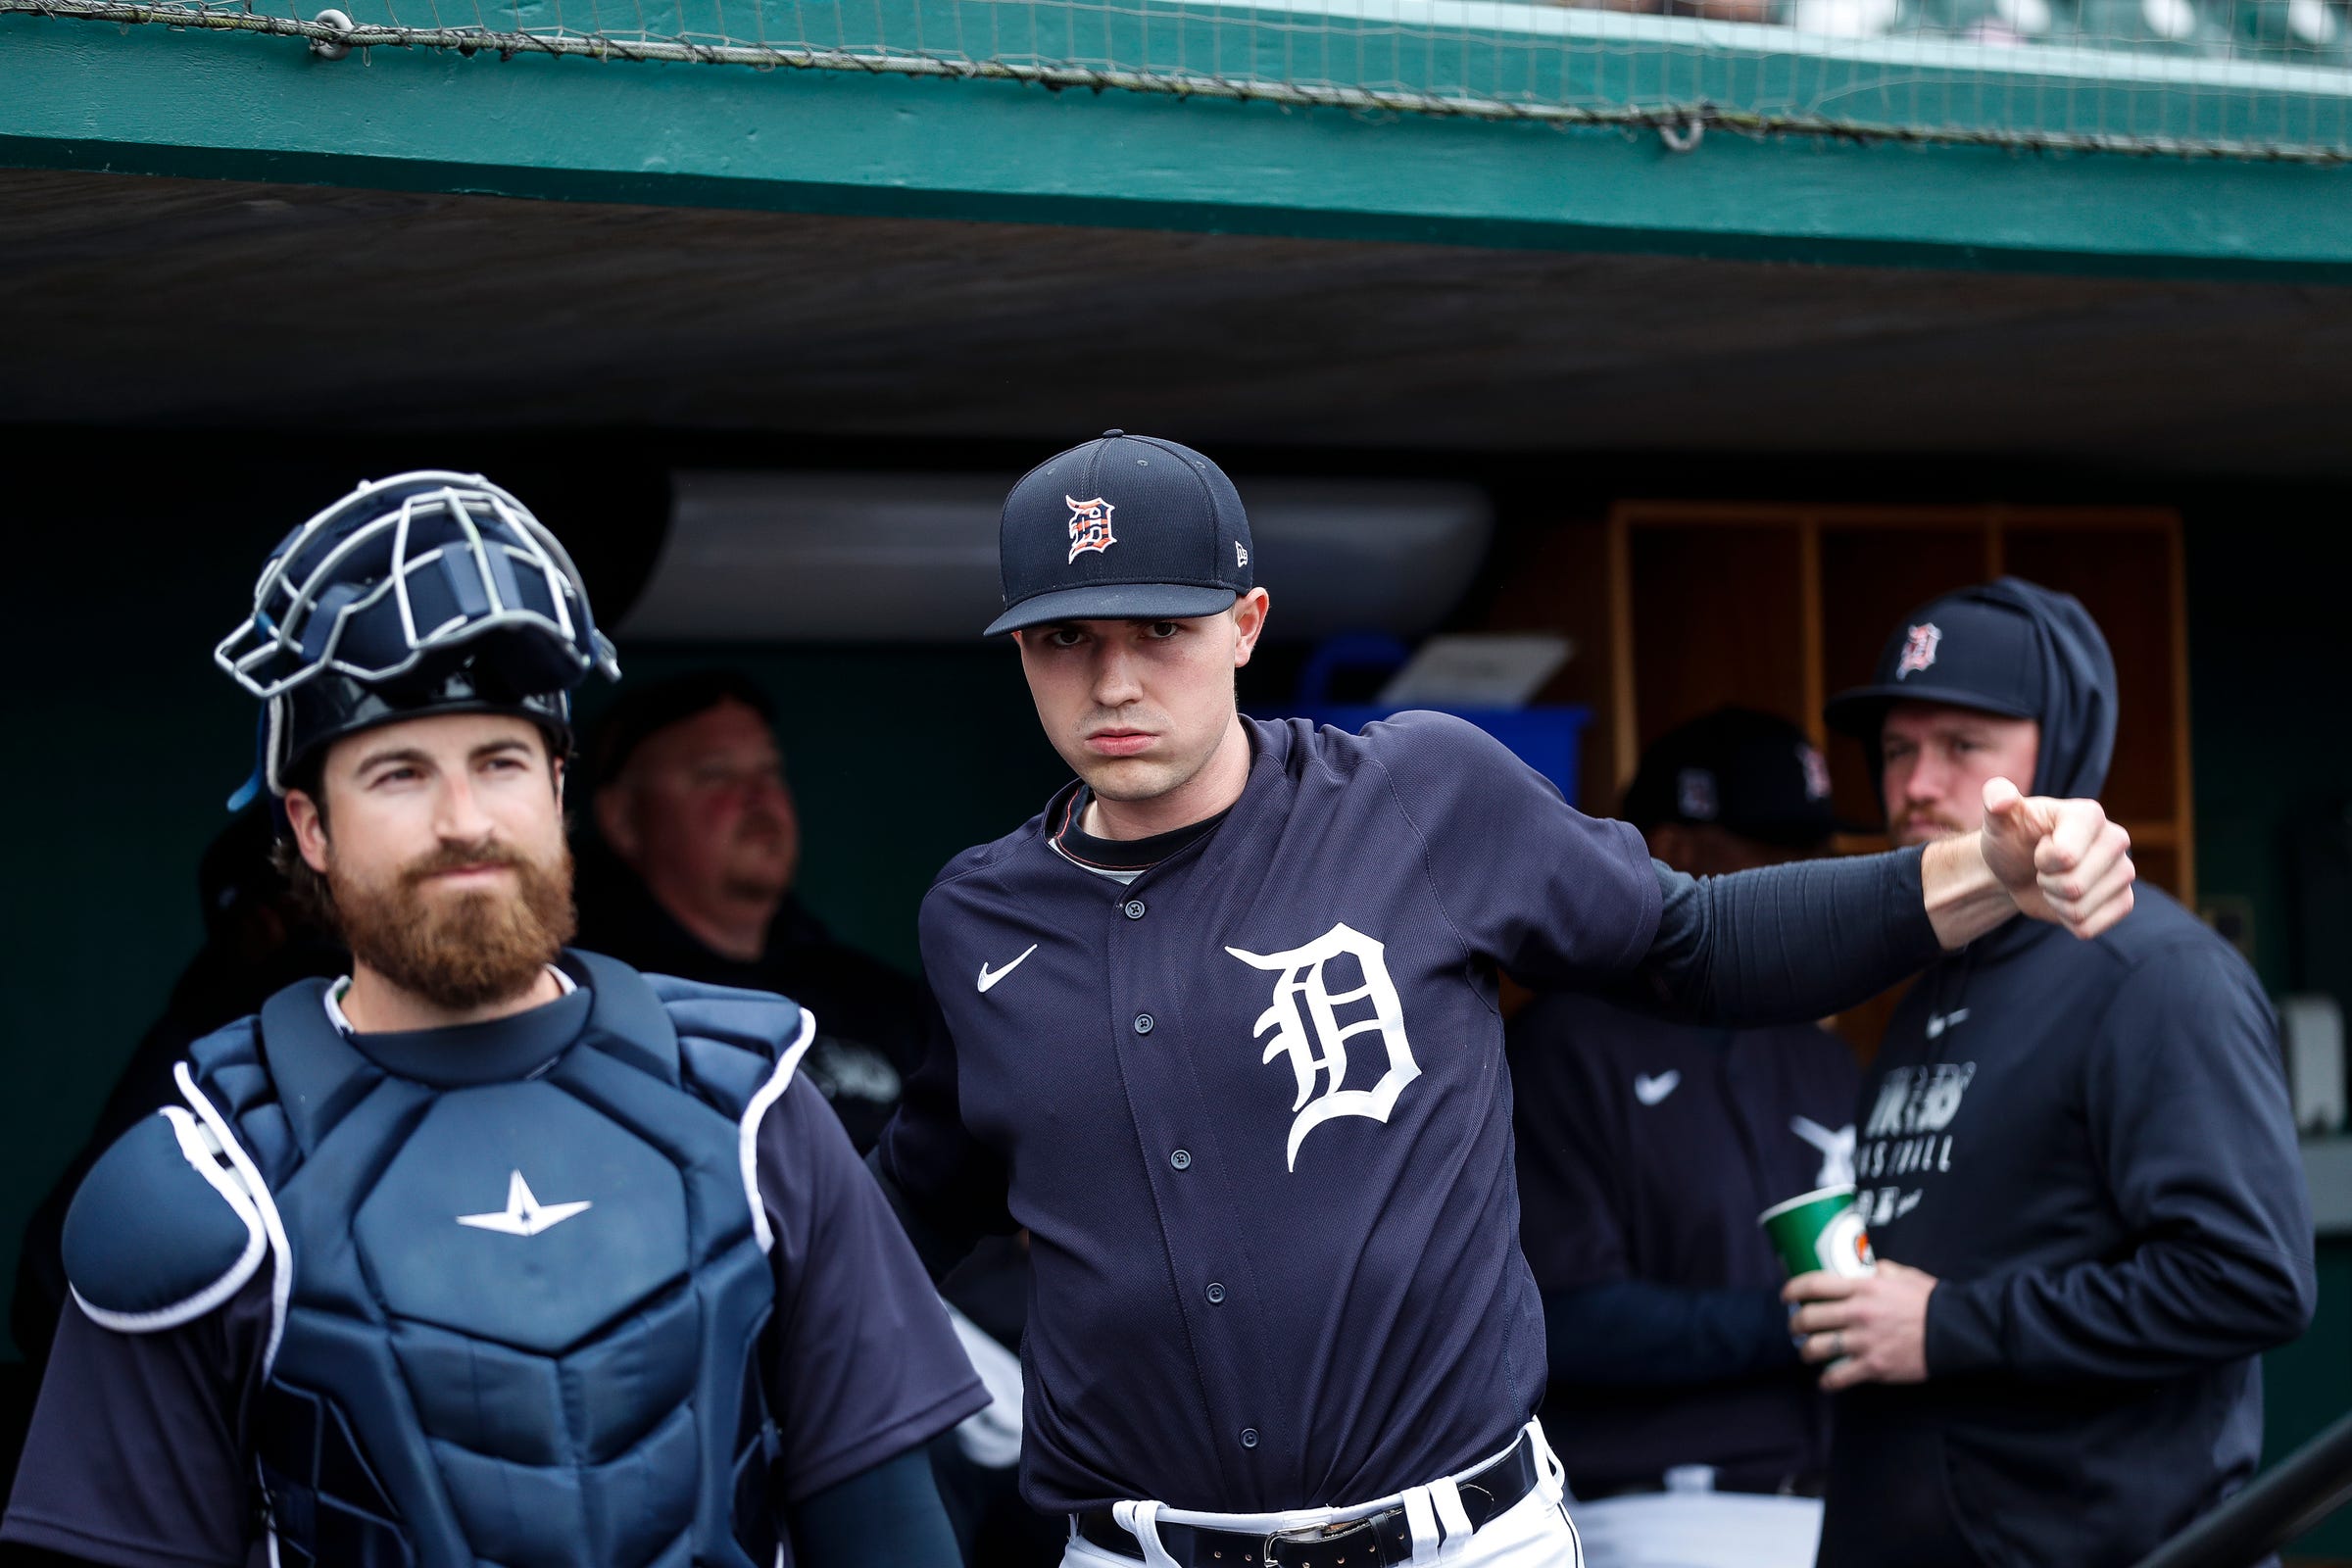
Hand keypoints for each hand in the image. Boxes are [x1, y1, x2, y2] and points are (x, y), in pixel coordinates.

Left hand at [1784, 1260, 1936, 1390]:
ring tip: (1807, 1352)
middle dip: (1795, 1324)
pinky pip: (1838, 1376)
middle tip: (1796, 1327)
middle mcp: (1857, 1313)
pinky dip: (1827, 1381)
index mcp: (1862, 1287)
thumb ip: (1879, 1270)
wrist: (1954, 1332)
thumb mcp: (1903, 1274)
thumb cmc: (1929, 1301)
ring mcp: (1863, 1342)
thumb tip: (1862, 1265)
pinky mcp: (1874, 1366)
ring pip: (1815, 1348)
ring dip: (1805, 1352)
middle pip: (1808, 1318)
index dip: (1793, 1290)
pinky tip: (1825, 1380)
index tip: (1786, 1296)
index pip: (1813, 1285)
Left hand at [1978, 778, 2134, 938]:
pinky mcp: (2123, 901)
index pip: (2066, 856)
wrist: (2018, 868)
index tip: (2038, 847)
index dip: (2042, 860)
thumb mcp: (1999, 819)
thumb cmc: (2011, 838)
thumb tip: (2000, 798)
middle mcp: (2116, 840)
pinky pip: (2091, 928)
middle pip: (2074, 887)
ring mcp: (2124, 871)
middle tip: (2043, 868)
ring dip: (2056, 903)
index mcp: (2089, 814)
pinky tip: (2066, 901)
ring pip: (2080, 909)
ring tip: (2053, 882)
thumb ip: (1995, 798)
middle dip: (2047, 883)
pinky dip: (2068, 921)